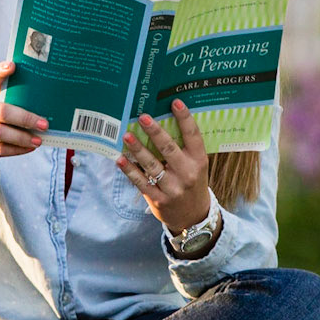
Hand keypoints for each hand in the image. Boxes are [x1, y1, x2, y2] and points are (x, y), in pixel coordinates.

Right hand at [0, 62, 47, 194]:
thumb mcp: (3, 111)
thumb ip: (18, 104)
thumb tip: (51, 103)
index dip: (0, 72)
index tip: (13, 66)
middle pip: (1, 111)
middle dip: (25, 118)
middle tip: (44, 124)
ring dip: (22, 137)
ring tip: (39, 140)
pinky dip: (16, 150)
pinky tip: (29, 148)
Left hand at [117, 101, 210, 235]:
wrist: (193, 216)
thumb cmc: (192, 182)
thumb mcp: (196, 165)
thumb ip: (184, 148)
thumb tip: (162, 120)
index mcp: (199, 161)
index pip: (193, 136)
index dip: (185, 118)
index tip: (175, 102)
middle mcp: (187, 173)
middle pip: (169, 149)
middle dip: (155, 132)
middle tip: (143, 117)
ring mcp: (173, 188)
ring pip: (152, 165)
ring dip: (138, 149)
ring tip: (127, 136)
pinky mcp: (159, 200)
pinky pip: (142, 182)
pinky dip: (130, 171)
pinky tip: (120, 159)